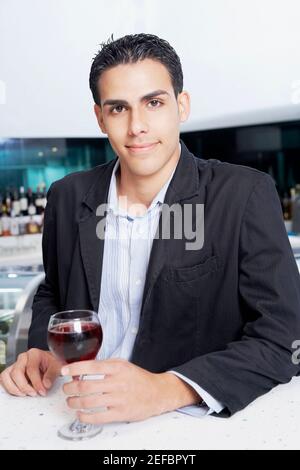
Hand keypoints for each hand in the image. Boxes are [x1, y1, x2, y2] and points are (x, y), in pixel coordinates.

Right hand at [0, 348, 61, 396]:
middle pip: (16, 372)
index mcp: (34, 354)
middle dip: (24, 386)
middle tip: (33, 394)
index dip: (36, 382)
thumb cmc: (51, 364)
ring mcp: (15, 364)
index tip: (42, 391)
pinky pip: (4, 380)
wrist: (48, 363)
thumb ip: (52, 374)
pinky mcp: (10, 372)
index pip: (31, 368)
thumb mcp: (56, 367)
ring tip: (25, 395)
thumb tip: (45, 385)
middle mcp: (23, 358)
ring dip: (14, 388)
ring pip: (6, 376)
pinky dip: (9, 388)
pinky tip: (19, 393)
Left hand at [62, 358, 199, 423]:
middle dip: (70, 388)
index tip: (64, 370)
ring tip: (70, 401)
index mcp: (118, 367)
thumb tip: (81, 368)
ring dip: (74, 403)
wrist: (158, 393)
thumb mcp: (123, 365)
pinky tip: (80, 414)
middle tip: (66, 389)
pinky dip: (84, 416)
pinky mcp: (121, 414)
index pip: (91, 366)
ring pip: (89, 402)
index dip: (74, 368)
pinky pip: (98, 417)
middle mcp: (118, 382)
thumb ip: (104, 365)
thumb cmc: (138, 378)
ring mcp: (120, 399)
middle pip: (86, 386)